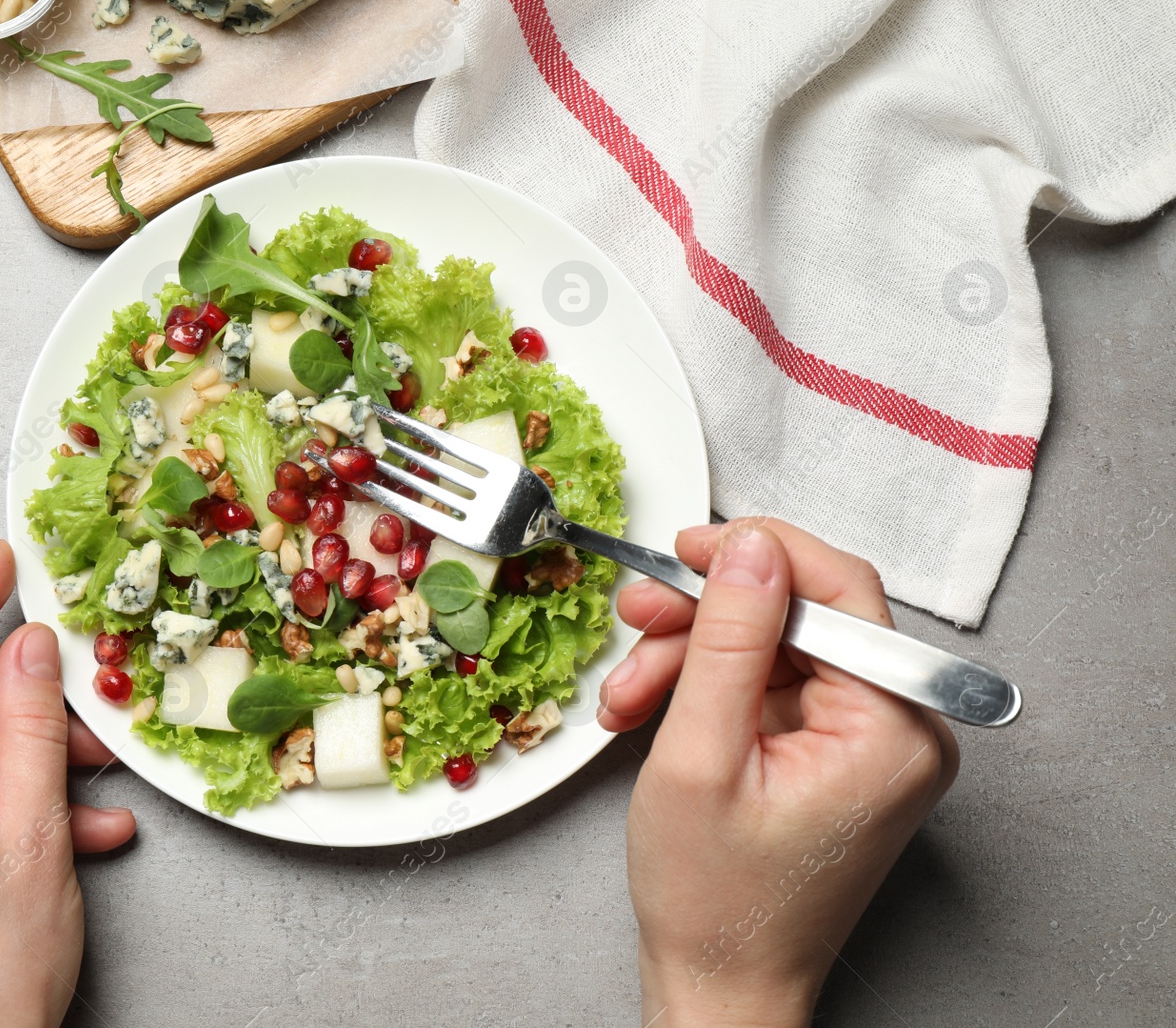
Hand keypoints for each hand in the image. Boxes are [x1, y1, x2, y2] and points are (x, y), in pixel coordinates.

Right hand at [598, 520, 958, 1026]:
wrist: (721, 984)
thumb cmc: (718, 903)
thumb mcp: (702, 757)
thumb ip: (728, 641)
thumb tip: (748, 547)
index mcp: (895, 730)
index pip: (841, 591)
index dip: (760, 555)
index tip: (689, 547)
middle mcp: (901, 730)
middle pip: (801, 616)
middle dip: (705, 616)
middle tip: (638, 614)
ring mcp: (868, 743)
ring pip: (775, 647)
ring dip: (691, 656)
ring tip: (629, 696)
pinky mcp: (835, 753)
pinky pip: (770, 686)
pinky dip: (706, 689)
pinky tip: (653, 711)